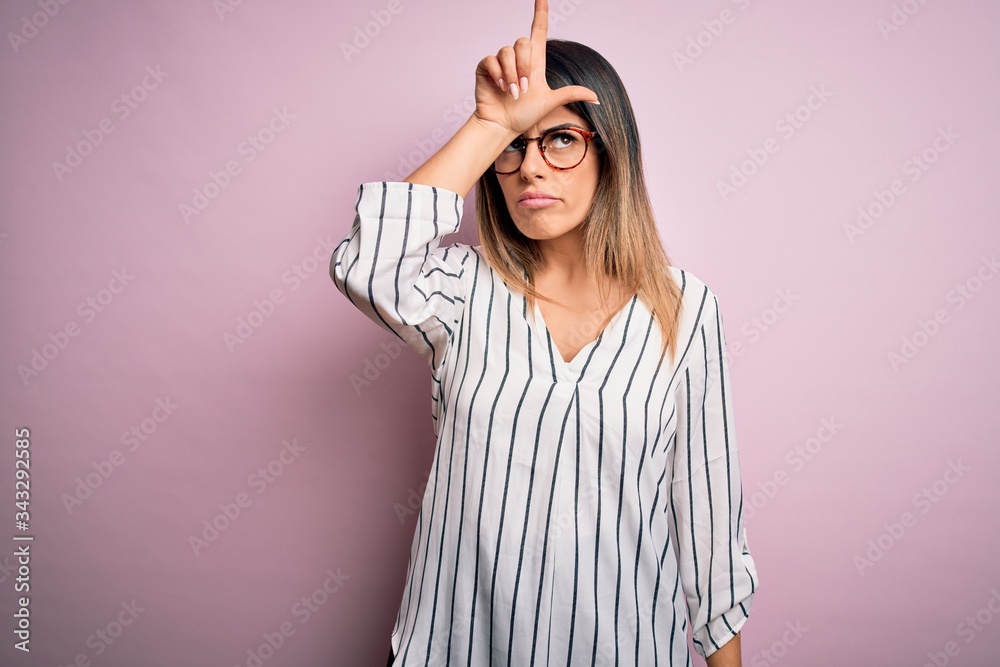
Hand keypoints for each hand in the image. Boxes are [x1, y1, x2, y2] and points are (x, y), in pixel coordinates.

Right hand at [472, 0, 598, 136]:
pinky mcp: (486, 68)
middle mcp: (518, 59)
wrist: (503, 126)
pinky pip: (491, 60)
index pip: (539, 30)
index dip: (540, 13)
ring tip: (512, 92)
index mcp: (534, 62)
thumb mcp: (551, 102)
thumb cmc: (524, 115)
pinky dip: (498, 74)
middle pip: (523, 42)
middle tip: (523, 89)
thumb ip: (571, 94)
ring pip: (507, 51)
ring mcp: (501, 62)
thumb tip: (597, 96)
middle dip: (524, 66)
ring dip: (512, 74)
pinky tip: (501, 87)